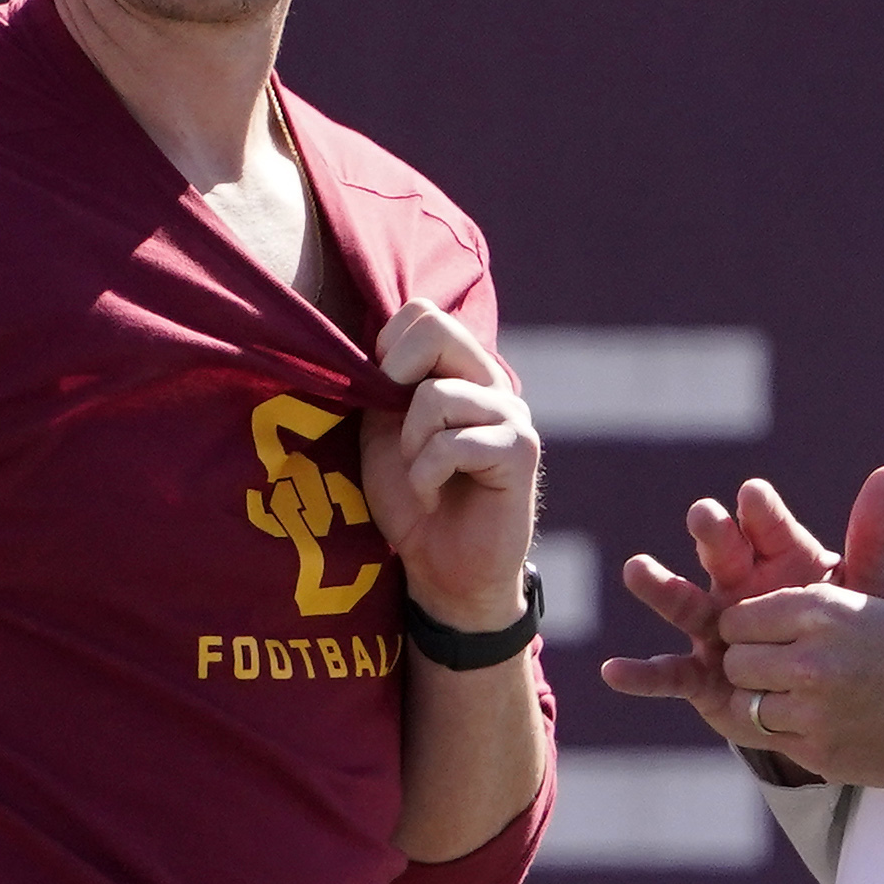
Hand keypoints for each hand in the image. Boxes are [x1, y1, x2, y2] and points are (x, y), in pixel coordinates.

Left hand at [360, 299, 538, 632]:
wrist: (443, 570)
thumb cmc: (410, 500)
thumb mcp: (381, 432)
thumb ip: (380, 385)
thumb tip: (363, 346)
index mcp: (459, 370)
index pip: (422, 313)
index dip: (387, 349)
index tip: (382, 398)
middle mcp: (490, 382)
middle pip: (436, 329)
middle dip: (394, 379)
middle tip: (396, 429)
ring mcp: (511, 414)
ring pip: (436, 396)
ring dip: (410, 445)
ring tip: (420, 475)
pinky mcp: (520, 451)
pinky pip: (453, 443)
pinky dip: (426, 476)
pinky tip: (434, 496)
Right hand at [599, 467, 883, 750]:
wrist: (830, 693)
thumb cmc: (843, 627)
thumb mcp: (864, 588)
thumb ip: (872, 536)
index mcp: (778, 557)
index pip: (767, 526)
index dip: (759, 512)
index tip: (754, 496)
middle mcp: (738, 584)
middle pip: (721, 553)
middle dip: (712, 533)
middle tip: (703, 515)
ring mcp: (715, 628)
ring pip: (684, 604)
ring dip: (660, 587)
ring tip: (637, 569)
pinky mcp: (702, 675)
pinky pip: (670, 674)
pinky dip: (642, 675)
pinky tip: (614, 672)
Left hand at [719, 584, 883, 788]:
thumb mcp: (866, 606)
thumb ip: (806, 614)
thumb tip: (745, 625)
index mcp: (823, 610)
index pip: (738, 618)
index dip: (744, 630)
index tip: (759, 639)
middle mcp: (812, 656)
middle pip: (734, 663)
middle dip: (747, 668)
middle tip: (771, 673)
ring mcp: (814, 710)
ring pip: (745, 706)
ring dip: (761, 705)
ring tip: (791, 701)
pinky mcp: (821, 753)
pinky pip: (772, 743)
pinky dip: (784, 734)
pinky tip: (813, 726)